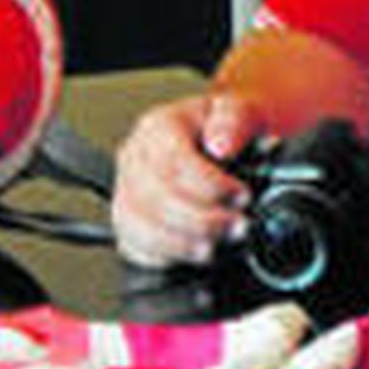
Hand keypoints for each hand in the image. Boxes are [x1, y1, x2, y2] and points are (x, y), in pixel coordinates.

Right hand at [111, 89, 265, 268]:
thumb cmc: (226, 131)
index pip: (173, 160)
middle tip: (238, 227)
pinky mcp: (128, 222)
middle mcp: (135, 158)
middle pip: (154, 197)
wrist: (223, 146)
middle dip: (202, 220)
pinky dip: (166, 257)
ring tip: (217, 246)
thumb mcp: (240, 112)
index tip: (242, 196)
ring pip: (138, 226)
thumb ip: (235, 121)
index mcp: (159, 126)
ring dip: (182, 244)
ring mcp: (127, 191)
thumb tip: (221, 144)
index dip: (210, 185)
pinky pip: (133, 247)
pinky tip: (193, 251)